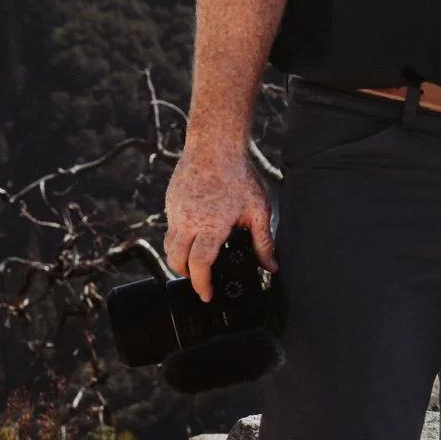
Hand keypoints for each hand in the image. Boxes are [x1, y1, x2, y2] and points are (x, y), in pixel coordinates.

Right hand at [163, 148, 276, 301]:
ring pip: (169, 245)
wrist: (215, 145)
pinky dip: (178, 236)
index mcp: (211, 226)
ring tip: (195, 259)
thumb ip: (263, 241)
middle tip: (201, 279)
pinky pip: (170, 226)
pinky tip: (194, 232)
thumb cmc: (239, 175)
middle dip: (186, 275)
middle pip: (176, 261)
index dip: (201, 285)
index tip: (207, 295)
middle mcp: (188, 221)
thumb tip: (271, 266)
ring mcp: (176, 211)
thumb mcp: (258, 210)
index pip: (199, 266)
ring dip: (179, 257)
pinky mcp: (170, 201)